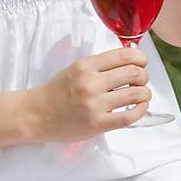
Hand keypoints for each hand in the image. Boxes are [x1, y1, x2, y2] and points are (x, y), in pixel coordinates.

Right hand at [32, 46, 149, 139]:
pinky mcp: (98, 124)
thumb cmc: (56, 92)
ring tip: (141, 95)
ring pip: (136, 94)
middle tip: (141, 81)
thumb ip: (99, 66)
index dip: (140, 58)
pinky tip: (139, 108)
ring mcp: (95, 104)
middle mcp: (91, 83)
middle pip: (134, 73)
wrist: (35, 114)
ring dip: (144, 94)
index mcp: (86, 65)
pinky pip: (129, 117)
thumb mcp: (75, 69)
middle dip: (144, 76)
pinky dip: (140, 111)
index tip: (141, 63)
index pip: (124, 56)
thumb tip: (129, 61)